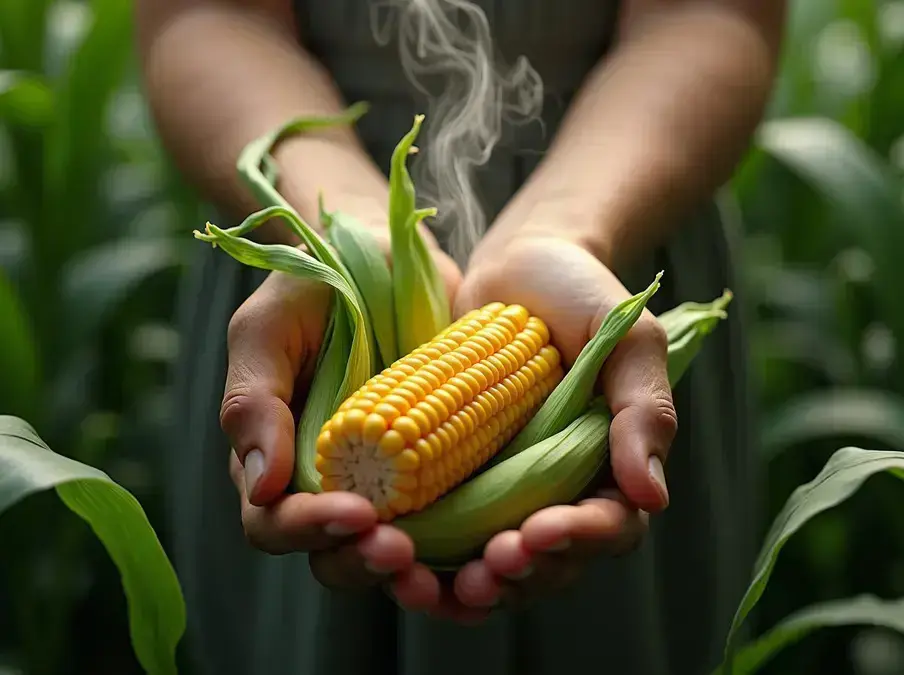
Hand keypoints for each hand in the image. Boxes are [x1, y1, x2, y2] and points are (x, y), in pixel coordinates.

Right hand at [222, 225, 460, 609]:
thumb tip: (261, 488)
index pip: (276, 523)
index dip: (310, 530)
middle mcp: (331, 484)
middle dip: (365, 563)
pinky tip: (492, 547)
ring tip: (448, 568)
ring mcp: (389, 483)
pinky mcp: (443, 469)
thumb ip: (252, 403)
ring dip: (416, 575)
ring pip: (394, 556)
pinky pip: (452, 526)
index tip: (357, 513)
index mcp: (277, 461)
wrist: (387, 256)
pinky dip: (467, 550)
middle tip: (401, 551)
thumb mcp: (267, 330)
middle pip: (335, 556)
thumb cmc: (313, 288)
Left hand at [447, 234, 676, 613]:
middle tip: (488, 570)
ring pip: (493, 567)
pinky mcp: (455, 483)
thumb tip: (652, 496)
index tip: (539, 530)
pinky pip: (444, 541)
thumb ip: (643, 410)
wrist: (513, 270)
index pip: (609, 527)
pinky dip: (424, 563)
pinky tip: (397, 565)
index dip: (579, 541)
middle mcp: (558, 492)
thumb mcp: (627, 340)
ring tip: (432, 587)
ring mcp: (504, 493)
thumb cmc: (579, 296)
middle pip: (548, 565)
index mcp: (611, 469)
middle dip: (519, 576)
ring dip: (466, 590)